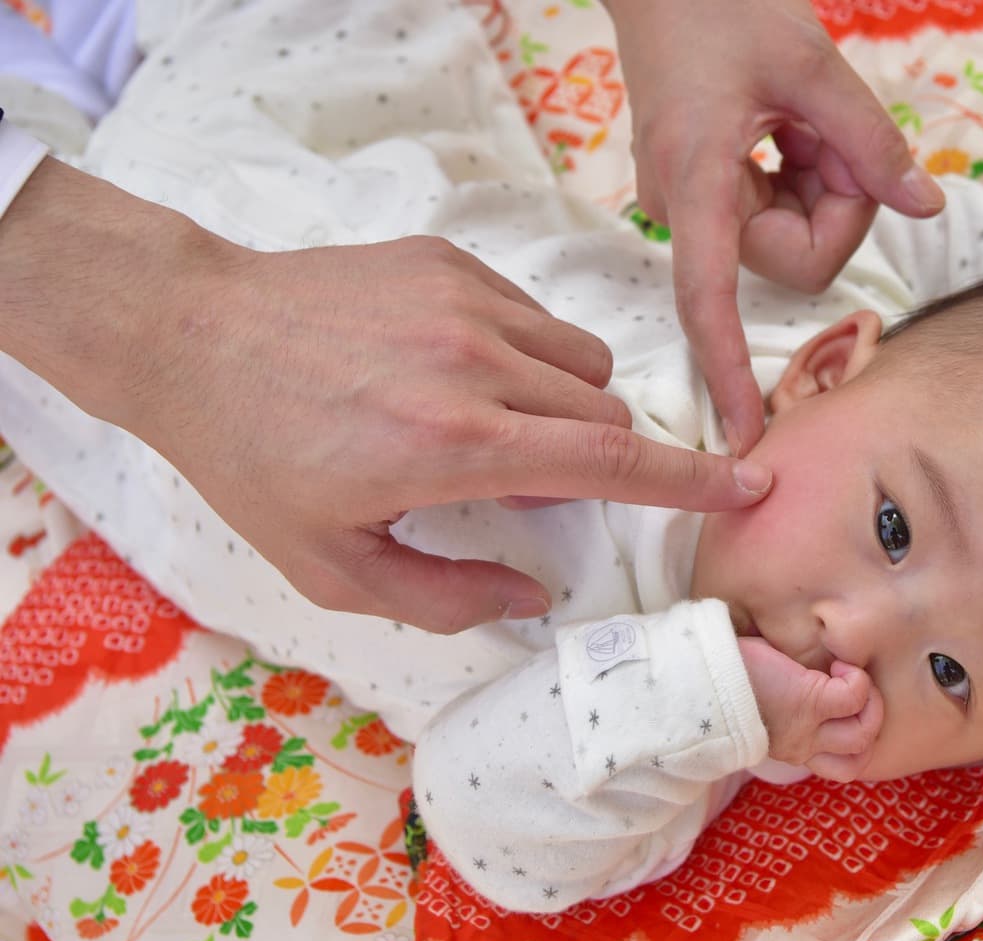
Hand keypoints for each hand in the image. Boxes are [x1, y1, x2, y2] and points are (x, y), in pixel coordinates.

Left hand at [0, 160, 774, 633]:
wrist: (191, 333)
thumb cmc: (255, 459)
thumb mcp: (332, 565)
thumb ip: (445, 595)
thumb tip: (532, 592)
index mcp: (455, 446)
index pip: (610, 464)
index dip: (691, 482)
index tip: (749, 484)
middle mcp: (476, 364)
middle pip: (609, 414)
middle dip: (601, 459)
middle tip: (529, 481)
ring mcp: (465, 301)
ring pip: (584, 362)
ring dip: (568, 406)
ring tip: (494, 423)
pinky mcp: (449, 261)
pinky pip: (536, 318)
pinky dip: (526, 357)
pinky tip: (450, 369)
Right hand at [606, 0, 945, 454]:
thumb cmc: (722, 8)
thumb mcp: (811, 63)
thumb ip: (874, 142)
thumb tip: (927, 208)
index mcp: (696, 181)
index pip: (709, 296)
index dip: (729, 368)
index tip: (743, 436)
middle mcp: (685, 209)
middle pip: (792, 260)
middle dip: (836, 205)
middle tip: (831, 134)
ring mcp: (693, 206)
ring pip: (790, 240)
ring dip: (821, 185)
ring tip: (799, 121)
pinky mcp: (707, 195)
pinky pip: (775, 216)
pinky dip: (801, 178)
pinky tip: (783, 129)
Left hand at [738, 637, 883, 781]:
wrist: (703, 677)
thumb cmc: (727, 680)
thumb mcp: (763, 703)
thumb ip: (786, 703)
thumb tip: (802, 677)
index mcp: (793, 747)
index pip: (838, 767)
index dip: (851, 740)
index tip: (837, 707)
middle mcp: (803, 746)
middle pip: (858, 760)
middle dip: (869, 725)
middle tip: (853, 694)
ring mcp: (808, 728)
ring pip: (863, 736)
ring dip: (869, 704)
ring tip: (849, 679)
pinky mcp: (809, 701)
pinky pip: (853, 697)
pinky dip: (856, 679)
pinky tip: (838, 666)